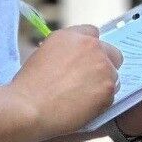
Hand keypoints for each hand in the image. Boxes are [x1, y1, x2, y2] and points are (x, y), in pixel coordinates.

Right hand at [11, 24, 124, 140]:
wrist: (28, 107)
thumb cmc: (28, 85)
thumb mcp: (43, 53)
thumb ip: (65, 51)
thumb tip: (74, 59)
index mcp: (72, 36)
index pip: (93, 33)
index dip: (90, 48)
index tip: (86, 60)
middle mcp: (91, 47)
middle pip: (112, 53)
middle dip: (104, 65)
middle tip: (90, 81)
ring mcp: (103, 67)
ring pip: (113, 76)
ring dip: (102, 85)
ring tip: (81, 98)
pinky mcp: (108, 89)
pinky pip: (111, 95)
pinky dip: (101, 102)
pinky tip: (83, 108)